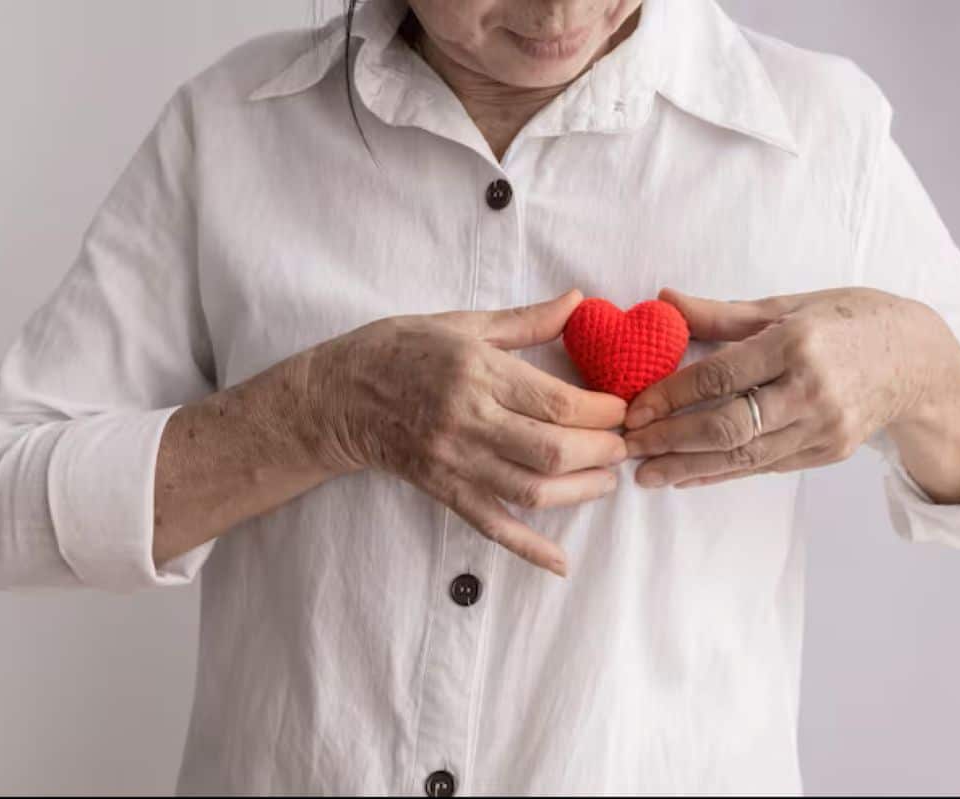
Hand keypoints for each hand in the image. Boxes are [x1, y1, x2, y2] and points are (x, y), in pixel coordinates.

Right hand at [306, 289, 627, 575]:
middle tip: (622, 445)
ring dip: (580, 492)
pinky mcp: (443, 490)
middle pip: (551, 449)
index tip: (622, 409)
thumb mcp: (461, 323)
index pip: (556, 401)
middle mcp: (467, 420)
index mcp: (476, 372)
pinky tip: (561, 563)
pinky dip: (530, 548)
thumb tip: (578, 301)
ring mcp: (454, 461)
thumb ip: (524, 321)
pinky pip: (492, 525)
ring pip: (531, 490)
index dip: (601, 411)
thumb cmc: (399, 350)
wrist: (337, 395)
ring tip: (606, 481)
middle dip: (600, 451)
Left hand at [622, 286, 959, 487]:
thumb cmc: (849, 321)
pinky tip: (686, 476)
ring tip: (646, 475)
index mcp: (796, 343)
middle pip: (728, 425)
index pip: (720, 376)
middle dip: (671, 440)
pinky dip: (722, 473)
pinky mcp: (828, 452)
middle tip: (627, 448)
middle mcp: (811, 390)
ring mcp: (823, 427)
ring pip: (744, 456)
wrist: (919, 360)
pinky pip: (765, 467)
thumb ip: (723, 314)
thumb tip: (664, 299)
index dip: (671, 396)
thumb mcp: (790, 305)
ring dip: (688, 467)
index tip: (633, 409)